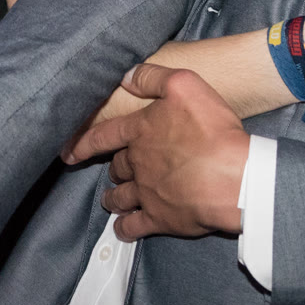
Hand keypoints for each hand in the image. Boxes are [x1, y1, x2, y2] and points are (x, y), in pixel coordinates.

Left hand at [64, 64, 248, 240]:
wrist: (234, 177)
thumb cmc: (213, 129)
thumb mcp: (185, 85)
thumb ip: (152, 78)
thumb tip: (125, 75)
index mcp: (140, 131)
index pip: (102, 136)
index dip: (83, 143)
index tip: (69, 153)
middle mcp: (138, 163)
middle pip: (117, 167)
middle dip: (115, 169)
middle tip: (116, 171)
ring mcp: (146, 193)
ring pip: (120, 197)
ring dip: (114, 198)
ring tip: (113, 200)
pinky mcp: (160, 219)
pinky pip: (133, 226)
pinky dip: (124, 228)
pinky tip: (123, 229)